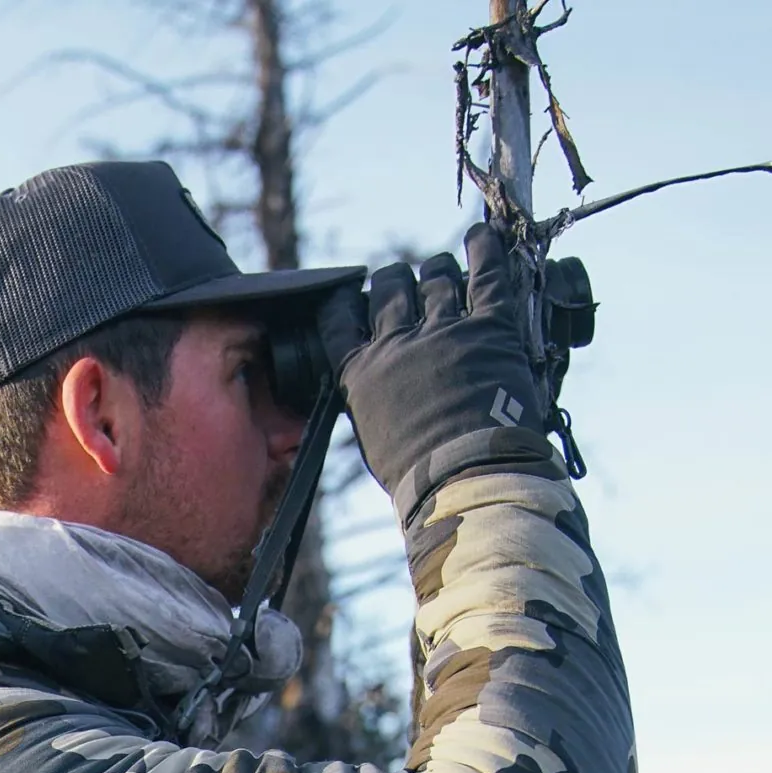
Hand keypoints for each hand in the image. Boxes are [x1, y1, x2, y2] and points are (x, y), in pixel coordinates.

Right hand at [316, 223, 552, 518]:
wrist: (464, 479)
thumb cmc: (418, 476)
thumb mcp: (374, 439)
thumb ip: (373, 402)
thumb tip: (378, 389)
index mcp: (361, 374)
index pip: (339, 321)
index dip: (346, 304)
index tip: (353, 299)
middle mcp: (397, 344)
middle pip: (388, 289)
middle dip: (393, 283)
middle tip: (401, 285)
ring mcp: (444, 331)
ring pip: (434, 277)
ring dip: (436, 271)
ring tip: (441, 270)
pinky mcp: (490, 327)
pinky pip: (486, 274)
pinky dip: (484, 249)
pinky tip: (481, 236)